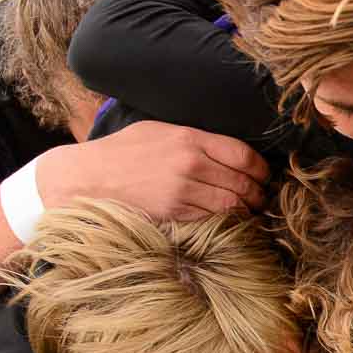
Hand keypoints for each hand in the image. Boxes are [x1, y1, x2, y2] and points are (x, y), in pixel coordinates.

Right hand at [40, 120, 268, 220]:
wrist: (88, 177)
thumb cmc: (123, 151)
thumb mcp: (160, 131)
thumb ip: (195, 139)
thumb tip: (229, 151)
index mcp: (190, 138)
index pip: (243, 155)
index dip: (261, 169)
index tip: (264, 175)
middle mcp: (191, 163)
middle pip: (243, 182)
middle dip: (259, 193)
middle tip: (262, 198)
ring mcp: (183, 190)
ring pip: (233, 204)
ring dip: (247, 210)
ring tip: (250, 211)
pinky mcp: (174, 213)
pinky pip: (213, 219)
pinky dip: (227, 222)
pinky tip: (230, 221)